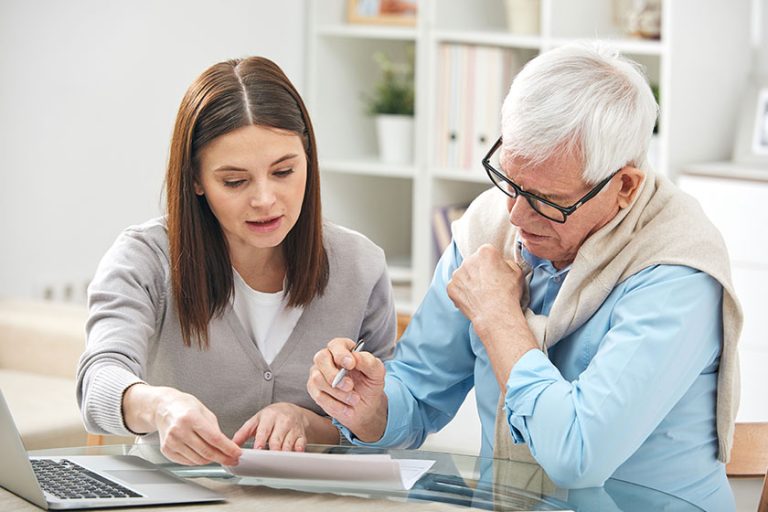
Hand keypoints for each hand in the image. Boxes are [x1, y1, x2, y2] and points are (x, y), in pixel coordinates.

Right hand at [122, 384, 241, 465]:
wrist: (163, 408)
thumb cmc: (184, 407)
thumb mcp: (204, 411)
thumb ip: (215, 429)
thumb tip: (225, 445)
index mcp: (191, 417)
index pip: (215, 439)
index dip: (228, 448)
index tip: (237, 453)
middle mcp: (179, 430)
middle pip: (207, 452)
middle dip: (223, 458)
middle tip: (232, 460)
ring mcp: (171, 442)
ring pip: (198, 460)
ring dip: (211, 461)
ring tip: (218, 457)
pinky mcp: (166, 450)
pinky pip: (188, 462)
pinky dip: (198, 461)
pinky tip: (203, 456)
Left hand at [232, 403, 314, 450]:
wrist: (291, 410)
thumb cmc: (271, 417)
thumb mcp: (256, 421)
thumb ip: (243, 432)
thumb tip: (232, 444)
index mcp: (269, 417)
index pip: (264, 430)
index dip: (261, 440)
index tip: (258, 449)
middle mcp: (282, 422)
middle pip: (277, 439)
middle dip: (273, 449)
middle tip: (268, 458)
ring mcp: (293, 428)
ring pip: (289, 443)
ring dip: (283, 453)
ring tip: (279, 460)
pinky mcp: (301, 435)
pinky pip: (301, 444)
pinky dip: (298, 450)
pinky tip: (295, 454)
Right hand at [307, 337, 387, 442]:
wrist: (366, 405)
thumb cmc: (370, 383)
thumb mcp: (376, 372)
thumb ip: (368, 362)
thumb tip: (356, 357)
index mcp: (342, 349)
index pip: (336, 345)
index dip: (341, 354)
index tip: (351, 364)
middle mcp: (327, 359)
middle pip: (320, 358)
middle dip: (334, 374)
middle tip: (350, 386)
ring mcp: (318, 374)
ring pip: (318, 379)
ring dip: (338, 393)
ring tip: (355, 400)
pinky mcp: (315, 391)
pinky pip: (319, 397)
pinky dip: (335, 405)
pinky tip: (348, 410)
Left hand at [446, 244, 525, 331]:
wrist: (496, 315)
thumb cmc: (508, 294)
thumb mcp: (517, 273)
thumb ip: (508, 263)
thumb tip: (502, 264)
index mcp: (485, 252)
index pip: (487, 253)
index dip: (492, 264)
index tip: (496, 274)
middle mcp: (468, 260)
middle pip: (473, 263)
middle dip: (479, 271)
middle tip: (487, 285)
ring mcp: (457, 274)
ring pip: (463, 275)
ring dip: (469, 282)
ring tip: (480, 295)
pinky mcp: (451, 287)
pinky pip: (456, 288)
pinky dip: (462, 293)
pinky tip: (472, 300)